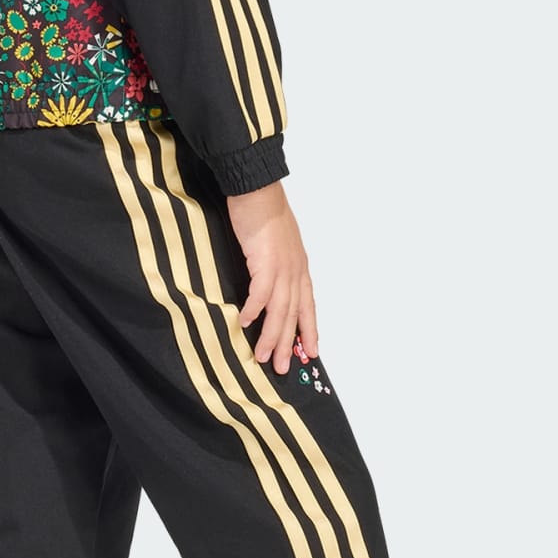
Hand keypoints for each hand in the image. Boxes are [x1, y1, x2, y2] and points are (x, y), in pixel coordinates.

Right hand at [225, 180, 319, 374]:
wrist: (258, 189)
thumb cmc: (264, 212)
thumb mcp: (276, 243)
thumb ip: (275, 263)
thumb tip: (267, 281)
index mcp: (299, 267)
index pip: (308, 305)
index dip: (310, 329)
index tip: (312, 351)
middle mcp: (295, 271)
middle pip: (294, 314)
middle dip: (289, 343)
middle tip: (282, 368)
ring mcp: (282, 267)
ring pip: (280, 309)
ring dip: (271, 335)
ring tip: (263, 356)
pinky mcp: (265, 260)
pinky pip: (261, 292)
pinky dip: (255, 309)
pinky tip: (245, 322)